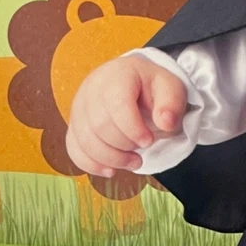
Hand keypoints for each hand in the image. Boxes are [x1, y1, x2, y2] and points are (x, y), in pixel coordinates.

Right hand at [65, 55, 186, 178]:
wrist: (132, 83)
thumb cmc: (151, 86)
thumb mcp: (170, 88)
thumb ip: (172, 104)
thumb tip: (166, 123)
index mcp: (118, 75)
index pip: (118, 105)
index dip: (133, 129)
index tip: (149, 140)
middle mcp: (91, 89)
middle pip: (100, 126)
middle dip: (124, 145)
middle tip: (144, 149)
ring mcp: (78, 107)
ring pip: (85, 141)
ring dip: (111, 159)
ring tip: (134, 162)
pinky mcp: (74, 125)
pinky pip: (74, 149)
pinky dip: (91, 165)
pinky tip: (111, 170)